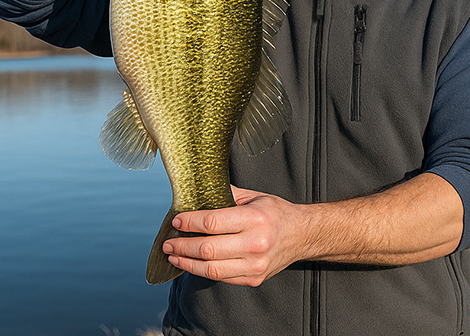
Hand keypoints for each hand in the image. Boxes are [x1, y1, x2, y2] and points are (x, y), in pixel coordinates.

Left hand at [163, 186, 309, 286]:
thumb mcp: (253, 197)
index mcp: (255, 219)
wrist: (301, 236)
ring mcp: (255, 265)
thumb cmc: (275, 213)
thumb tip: (194, 191)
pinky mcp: (254, 279)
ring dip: (187, 263)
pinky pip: (221, 278)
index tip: (176, 222)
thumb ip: (225, 195)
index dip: (189, 223)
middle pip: (207, 249)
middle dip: (182, 246)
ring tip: (174, 256)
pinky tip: (192, 264)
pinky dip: (202, 271)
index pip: (212, 223)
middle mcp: (256, 244)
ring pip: (211, 269)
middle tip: (168, 243)